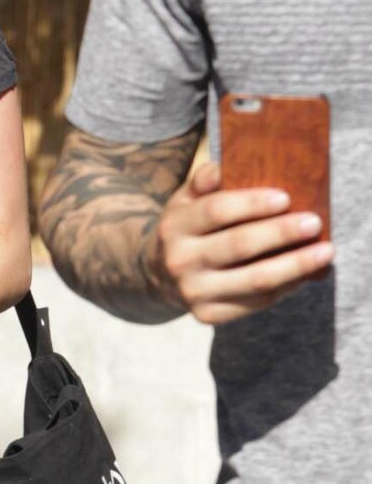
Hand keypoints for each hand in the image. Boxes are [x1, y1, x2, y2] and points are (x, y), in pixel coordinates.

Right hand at [150, 161, 332, 324]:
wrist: (159, 276)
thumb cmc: (188, 228)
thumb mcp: (185, 200)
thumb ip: (204, 180)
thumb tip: (223, 169)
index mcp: (175, 226)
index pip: (216, 211)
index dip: (252, 204)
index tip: (285, 198)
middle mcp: (180, 261)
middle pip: (238, 245)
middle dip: (280, 233)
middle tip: (314, 223)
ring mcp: (193, 292)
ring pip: (253, 280)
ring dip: (295, 266)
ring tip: (325, 252)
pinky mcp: (207, 315)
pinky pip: (255, 302)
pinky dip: (285, 287)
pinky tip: (305, 274)